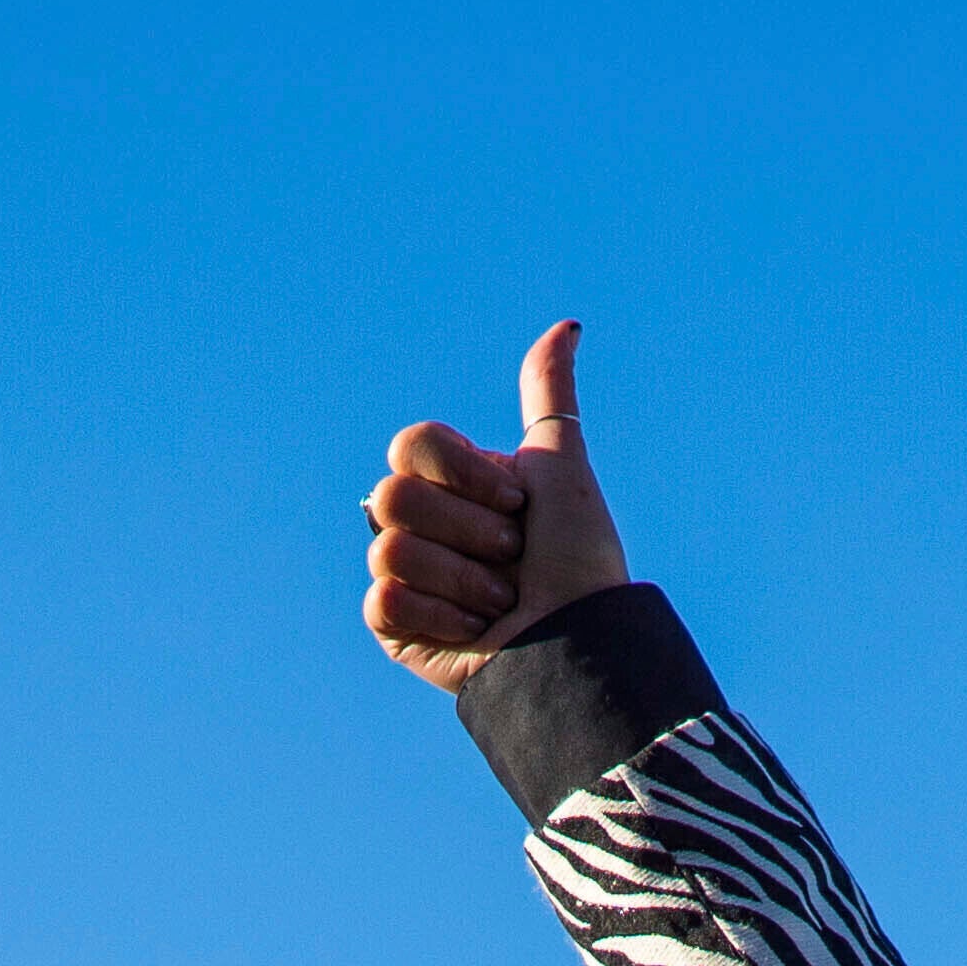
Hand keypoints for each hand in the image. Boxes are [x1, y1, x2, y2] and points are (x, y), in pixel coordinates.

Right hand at [360, 322, 629, 696]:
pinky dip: (443, 615)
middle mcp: (421, 521)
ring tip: (502, 599)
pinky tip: (476, 630)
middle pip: (395, 494)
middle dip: (470, 530)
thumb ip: (549, 395)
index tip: (518, 504)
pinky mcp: (392, 626)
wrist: (582, 639)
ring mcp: (403, 574)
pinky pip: (385, 600)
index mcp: (451, 480)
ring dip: (465, 578)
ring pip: (391, 548)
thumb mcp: (562, 465)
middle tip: (512, 556)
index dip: (465, 474)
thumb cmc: (579, 557)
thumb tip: (568, 326)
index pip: (412, 443)